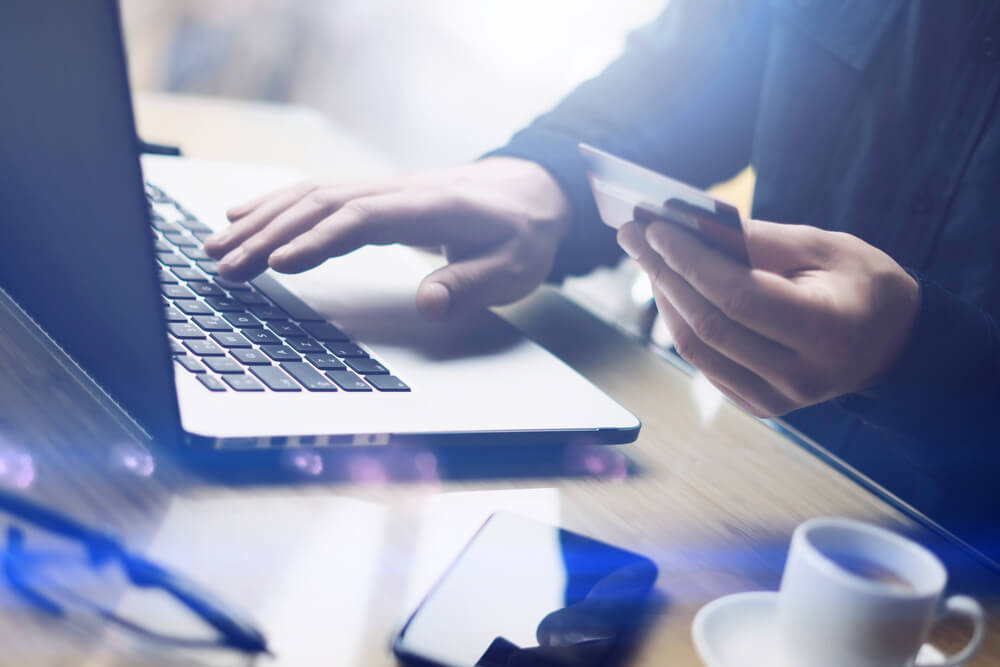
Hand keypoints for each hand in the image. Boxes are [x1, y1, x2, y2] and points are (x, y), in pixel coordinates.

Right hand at [203, 158, 570, 318]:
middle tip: (226, 268)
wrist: (529, 194)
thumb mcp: (514, 269)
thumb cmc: (520, 235)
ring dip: (262, 220)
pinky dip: (276, 206)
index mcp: (433, 206)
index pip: (364, 218)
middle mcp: (399, 190)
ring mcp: (382, 188)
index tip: (277, 265)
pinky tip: (242, 218)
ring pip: (312, 196)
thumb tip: (428, 302)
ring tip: (216, 249)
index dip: (318, 240)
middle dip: (269, 236)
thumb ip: (472, 284)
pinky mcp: (373, 194)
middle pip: (323, 205)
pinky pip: (318, 194)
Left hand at [617, 216, 919, 417]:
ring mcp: (778, 400)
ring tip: (646, 255)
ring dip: (664, 298)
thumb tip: (689, 223)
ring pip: (697, 349)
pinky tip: (669, 286)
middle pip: (710, 326)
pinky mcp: (758, 406)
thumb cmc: (860, 283)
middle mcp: (801, 377)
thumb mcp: (825, 247)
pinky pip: (704, 363)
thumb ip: (759, 240)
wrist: (890, 342)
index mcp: (828, 332)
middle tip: (632, 234)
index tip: (656, 228)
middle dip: (665, 274)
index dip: (692, 262)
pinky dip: (680, 321)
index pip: (740, 298)